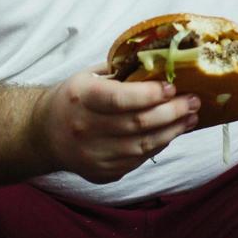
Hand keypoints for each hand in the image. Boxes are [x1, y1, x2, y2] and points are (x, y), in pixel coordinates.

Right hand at [34, 70, 199, 183]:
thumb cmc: (73, 98)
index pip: (119, 99)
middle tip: (193, 101)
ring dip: (172, 131)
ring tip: (190, 117)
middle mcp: (84, 129)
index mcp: (81, 98)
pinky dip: (158, 145)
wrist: (43, 134)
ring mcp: (92, 156)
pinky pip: (138, 161)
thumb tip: (161, 64)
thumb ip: (121, 72)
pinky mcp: (101, 173)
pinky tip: (171, 133)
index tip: (172, 88)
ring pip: (142, 146)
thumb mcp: (88, 77)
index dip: (149, 94)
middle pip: (137, 124)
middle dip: (172, 112)